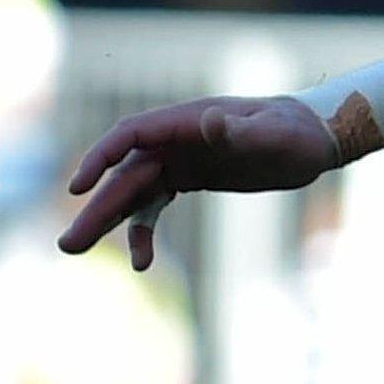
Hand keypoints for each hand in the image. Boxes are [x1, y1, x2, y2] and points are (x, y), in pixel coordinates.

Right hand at [59, 96, 338, 269]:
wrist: (315, 139)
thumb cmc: (298, 132)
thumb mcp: (276, 133)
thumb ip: (243, 130)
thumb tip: (210, 121)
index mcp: (189, 121)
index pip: (131, 134)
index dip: (101, 157)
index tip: (79, 188)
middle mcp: (176, 140)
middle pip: (124, 173)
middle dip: (96, 207)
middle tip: (68, 245)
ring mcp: (180, 160)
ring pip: (132, 192)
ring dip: (106, 220)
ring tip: (75, 250)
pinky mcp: (189, 179)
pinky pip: (153, 206)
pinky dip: (141, 231)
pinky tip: (141, 262)